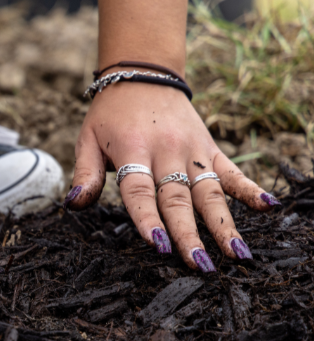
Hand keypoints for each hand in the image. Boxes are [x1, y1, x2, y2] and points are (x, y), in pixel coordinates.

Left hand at [64, 82, 279, 271]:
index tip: (157, 245)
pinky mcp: (209, 148)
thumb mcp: (88, 138)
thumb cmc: (110, 114)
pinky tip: (268, 207)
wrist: (143, 74)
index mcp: (133, 149)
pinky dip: (249, 188)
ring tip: (236, 254)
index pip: (140, 190)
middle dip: (188, 233)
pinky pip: (231, 171)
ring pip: (208, 191)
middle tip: (199, 266)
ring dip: (222, 223)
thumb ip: (84, 174)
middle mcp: (166, 150)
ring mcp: (191, 149)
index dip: (147, 218)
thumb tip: (72, 205)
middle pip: (177, 198)